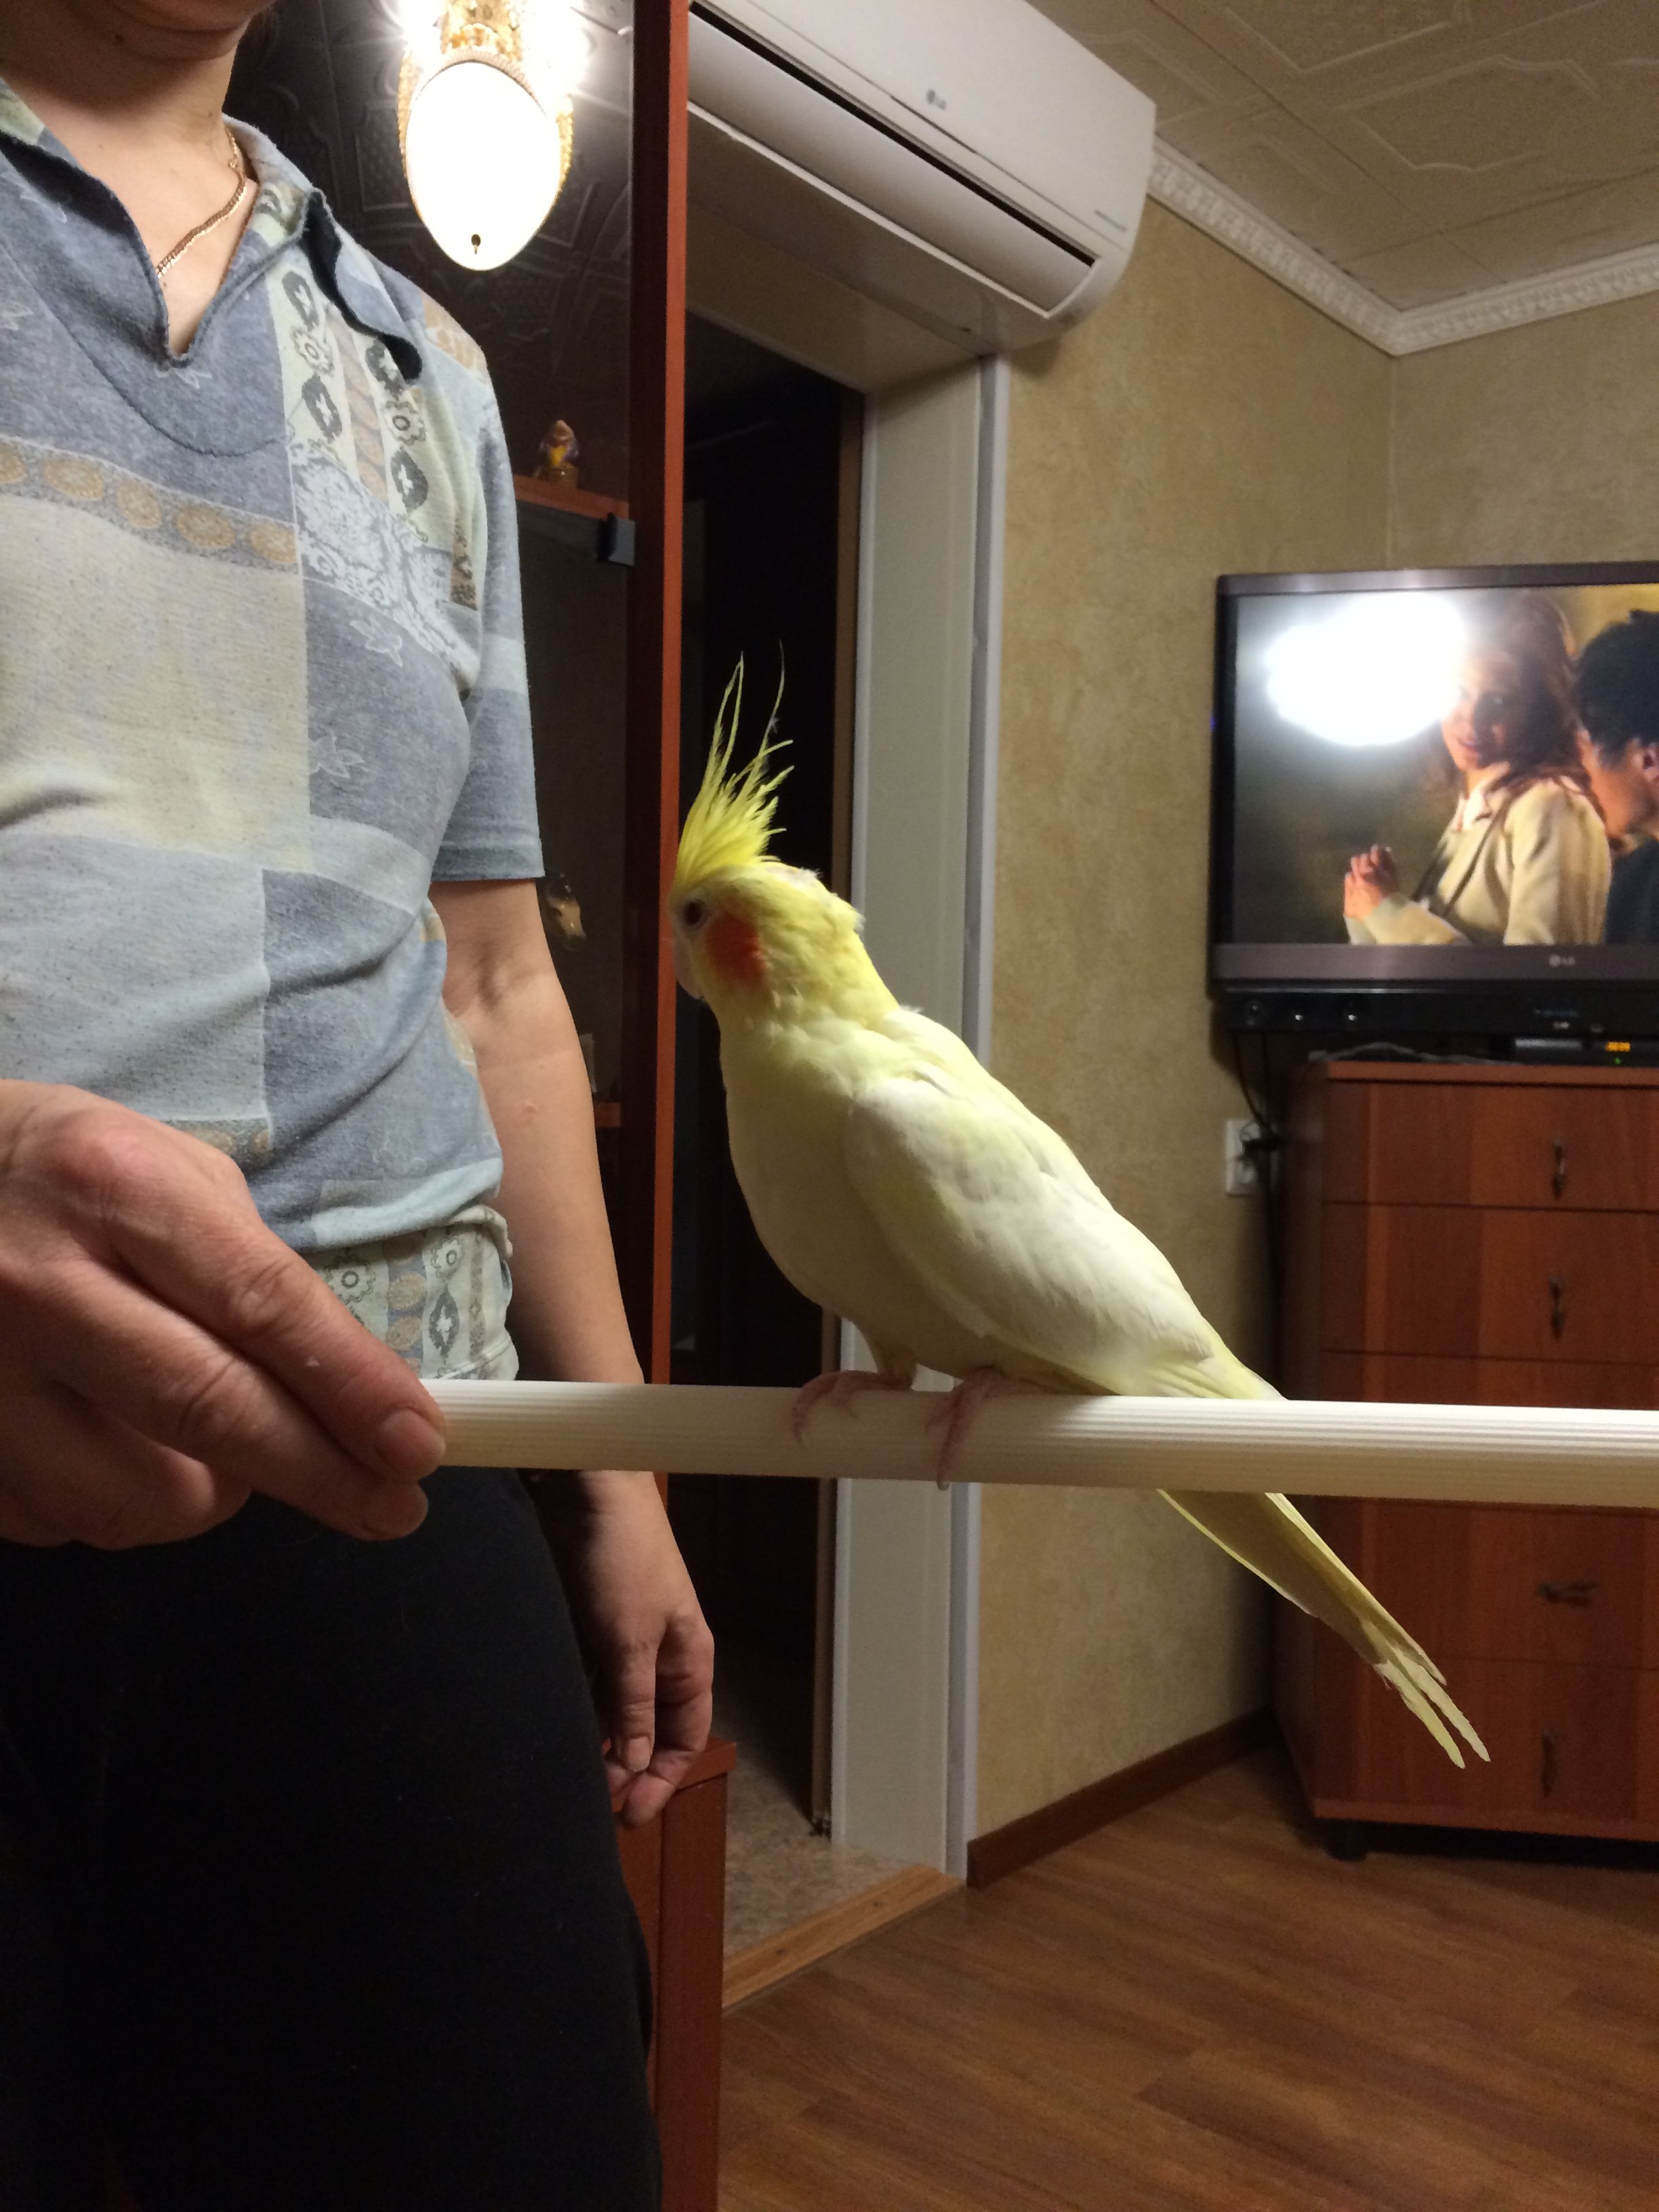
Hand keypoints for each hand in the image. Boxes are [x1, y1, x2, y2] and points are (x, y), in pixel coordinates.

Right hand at [0, 1081, 445, 1548]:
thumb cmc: (68, 1173)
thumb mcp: (170, 1173)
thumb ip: (252, 1271)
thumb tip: (348, 1387)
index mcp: (113, 1187)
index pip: (262, 1307)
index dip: (352, 1387)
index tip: (417, 1446)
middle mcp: (36, 1281)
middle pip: (207, 1410)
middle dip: (321, 1472)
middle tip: (390, 1506)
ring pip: (135, 1496)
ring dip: (214, 1495)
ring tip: (228, 1456)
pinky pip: (64, 1520)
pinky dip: (122, 1503)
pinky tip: (127, 1451)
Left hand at [538, 1469, 714, 1827]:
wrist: (588, 1486)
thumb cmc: (622, 1559)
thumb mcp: (631, 1640)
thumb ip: (634, 1705)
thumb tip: (638, 1768)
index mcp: (687, 1659)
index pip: (684, 1736)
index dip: (661, 1780)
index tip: (628, 1815)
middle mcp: (657, 1655)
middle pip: (646, 1728)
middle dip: (623, 1768)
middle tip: (587, 1804)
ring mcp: (618, 1639)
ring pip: (610, 1708)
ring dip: (592, 1740)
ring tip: (561, 1774)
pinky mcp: (582, 1623)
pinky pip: (580, 1681)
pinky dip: (569, 1707)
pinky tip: (546, 1728)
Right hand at [1343, 844, 1397, 917]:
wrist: (1385, 916)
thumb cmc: (1366, 912)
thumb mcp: (1351, 903)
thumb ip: (1349, 888)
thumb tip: (1349, 875)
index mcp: (1359, 878)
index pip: (1356, 864)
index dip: (1356, 861)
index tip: (1356, 860)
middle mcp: (1370, 872)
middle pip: (1367, 859)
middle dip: (1366, 856)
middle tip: (1367, 854)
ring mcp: (1383, 873)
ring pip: (1379, 858)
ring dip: (1378, 852)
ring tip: (1378, 848)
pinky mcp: (1394, 876)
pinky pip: (1391, 862)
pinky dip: (1389, 856)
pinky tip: (1389, 851)